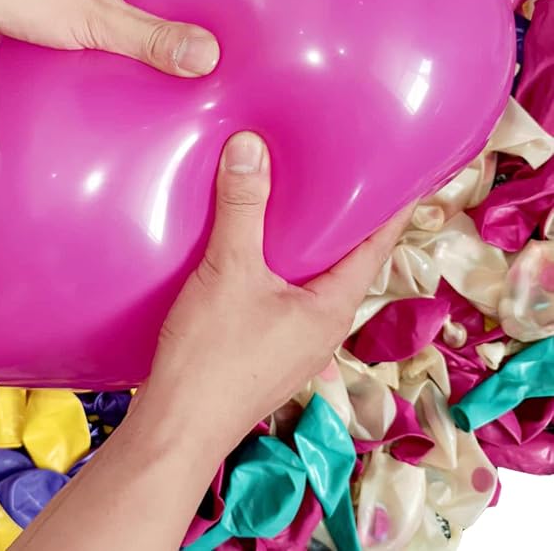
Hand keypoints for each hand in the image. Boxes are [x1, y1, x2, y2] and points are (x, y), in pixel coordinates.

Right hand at [140, 132, 412, 449]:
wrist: (177, 429)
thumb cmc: (212, 356)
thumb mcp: (229, 271)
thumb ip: (242, 207)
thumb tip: (250, 146)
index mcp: (333, 307)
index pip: (377, 246)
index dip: (389, 206)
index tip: (397, 169)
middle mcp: (323, 327)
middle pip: (343, 261)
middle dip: (339, 218)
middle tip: (332, 171)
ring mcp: (295, 343)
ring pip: (310, 280)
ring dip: (303, 243)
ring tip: (290, 200)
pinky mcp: (266, 350)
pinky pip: (283, 295)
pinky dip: (276, 265)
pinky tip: (250, 247)